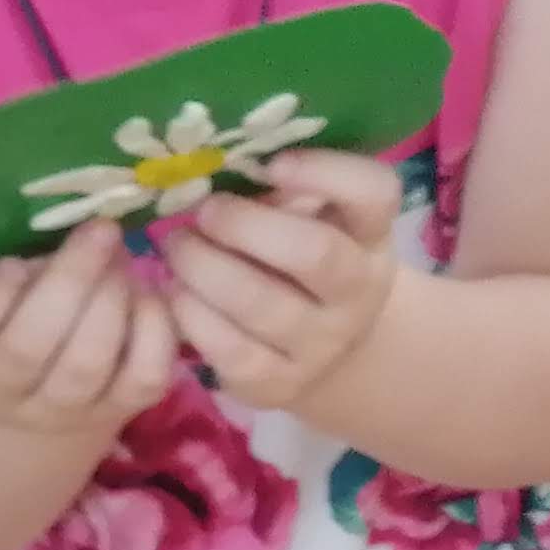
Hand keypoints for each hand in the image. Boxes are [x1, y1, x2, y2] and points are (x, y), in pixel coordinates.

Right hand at [0, 213, 179, 434]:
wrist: (47, 371)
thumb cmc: (11, 304)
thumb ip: (4, 254)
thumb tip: (60, 212)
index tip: (12, 260)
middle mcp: (2, 397)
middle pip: (28, 348)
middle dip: (70, 280)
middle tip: (100, 229)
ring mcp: (63, 411)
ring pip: (86, 365)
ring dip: (112, 298)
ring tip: (122, 255)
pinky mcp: (119, 409)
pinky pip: (143, 377)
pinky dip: (153, 327)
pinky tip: (149, 291)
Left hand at [162, 146, 405, 411]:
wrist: (325, 348)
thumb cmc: (305, 258)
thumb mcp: (316, 219)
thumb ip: (286, 193)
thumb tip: (224, 171)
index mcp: (371, 232)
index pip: (374, 192)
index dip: (325, 172)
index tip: (272, 164)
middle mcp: (359, 290)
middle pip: (314, 253)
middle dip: (245, 225)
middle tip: (203, 211)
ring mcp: (323, 344)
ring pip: (261, 305)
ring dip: (204, 267)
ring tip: (176, 247)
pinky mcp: (279, 385)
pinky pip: (229, 351)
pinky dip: (192, 316)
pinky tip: (174, 292)